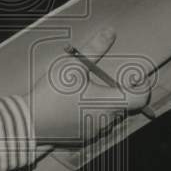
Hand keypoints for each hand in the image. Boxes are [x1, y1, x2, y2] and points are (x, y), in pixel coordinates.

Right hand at [29, 27, 150, 144]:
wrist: (29, 121)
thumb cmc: (52, 92)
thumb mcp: (73, 64)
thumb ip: (95, 48)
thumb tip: (111, 31)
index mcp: (109, 102)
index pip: (141, 97)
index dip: (141, 86)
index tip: (132, 77)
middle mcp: (106, 120)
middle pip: (125, 105)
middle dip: (118, 91)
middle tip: (101, 79)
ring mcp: (95, 132)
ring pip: (110, 115)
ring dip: (104, 104)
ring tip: (84, 92)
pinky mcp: (83, 139)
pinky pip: (96, 125)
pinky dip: (91, 115)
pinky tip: (73, 106)